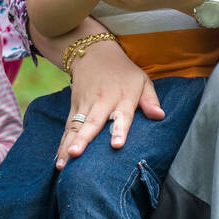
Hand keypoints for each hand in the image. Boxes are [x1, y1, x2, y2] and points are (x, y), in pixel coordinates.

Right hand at [55, 46, 163, 168]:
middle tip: (76, 153)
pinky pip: (67, 128)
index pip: (121, 115)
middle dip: (83, 139)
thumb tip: (160, 116)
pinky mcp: (73, 108)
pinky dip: (61, 143)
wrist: (94, 54)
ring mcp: (85, 105)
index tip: (116, 145)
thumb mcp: (142, 80)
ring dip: (68, 144)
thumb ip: (151, 100)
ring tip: (62, 165)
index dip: (119, 130)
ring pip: (75, 126)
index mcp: (122, 97)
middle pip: (92, 122)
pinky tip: (58, 160)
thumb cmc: (123, 73)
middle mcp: (102, 102)